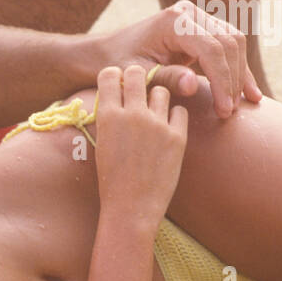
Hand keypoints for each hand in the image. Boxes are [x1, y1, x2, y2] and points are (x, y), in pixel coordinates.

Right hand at [93, 65, 188, 223]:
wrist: (130, 207)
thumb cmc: (111, 179)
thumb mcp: (102, 142)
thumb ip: (110, 117)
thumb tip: (119, 95)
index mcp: (107, 116)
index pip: (110, 74)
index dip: (115, 77)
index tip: (118, 85)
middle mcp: (132, 115)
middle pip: (137, 73)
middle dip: (137, 78)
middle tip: (138, 90)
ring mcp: (157, 125)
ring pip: (161, 90)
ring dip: (157, 99)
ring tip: (153, 116)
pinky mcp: (177, 136)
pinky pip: (180, 111)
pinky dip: (174, 117)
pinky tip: (167, 130)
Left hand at [102, 0, 260, 118]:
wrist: (109, 52)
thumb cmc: (118, 64)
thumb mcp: (137, 75)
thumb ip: (165, 78)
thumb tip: (192, 84)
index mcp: (173, 21)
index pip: (211, 49)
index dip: (222, 81)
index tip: (223, 110)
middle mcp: (188, 12)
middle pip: (228, 43)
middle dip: (232, 79)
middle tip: (228, 111)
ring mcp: (197, 17)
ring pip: (234, 43)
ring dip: (239, 75)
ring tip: (236, 106)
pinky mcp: (202, 26)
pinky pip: (229, 45)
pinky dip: (238, 69)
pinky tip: (249, 93)